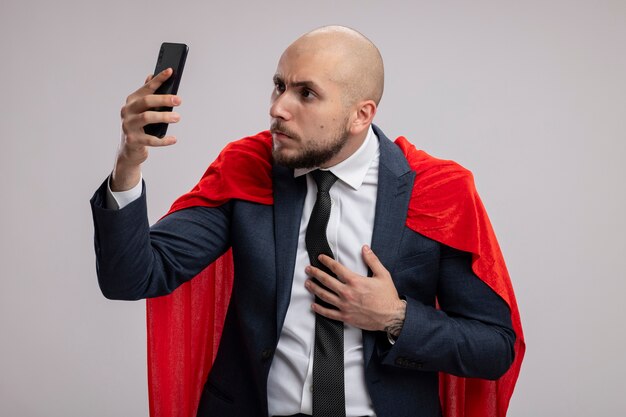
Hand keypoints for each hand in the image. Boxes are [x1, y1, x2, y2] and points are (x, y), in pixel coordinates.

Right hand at [111, 69, 181, 190]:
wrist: (129, 150)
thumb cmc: (139, 127)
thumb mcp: (142, 110)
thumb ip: (146, 94)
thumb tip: (150, 75)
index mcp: (132, 101)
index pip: (147, 88)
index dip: (159, 79)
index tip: (170, 71)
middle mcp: (127, 111)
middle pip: (146, 101)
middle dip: (163, 99)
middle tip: (179, 100)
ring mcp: (128, 126)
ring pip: (147, 118)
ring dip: (164, 116)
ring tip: (177, 117)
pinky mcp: (132, 140)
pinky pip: (150, 140)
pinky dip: (163, 140)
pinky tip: (173, 139)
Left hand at [304, 245, 405, 334]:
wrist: (391, 316)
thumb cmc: (387, 296)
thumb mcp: (382, 275)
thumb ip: (372, 260)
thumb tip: (365, 248)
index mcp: (355, 281)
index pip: (336, 268)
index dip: (327, 261)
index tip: (320, 258)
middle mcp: (347, 293)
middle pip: (326, 280)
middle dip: (315, 273)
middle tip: (308, 269)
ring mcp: (345, 305)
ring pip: (324, 295)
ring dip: (314, 288)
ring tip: (307, 283)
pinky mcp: (345, 316)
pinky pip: (329, 313)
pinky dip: (319, 309)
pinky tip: (313, 305)